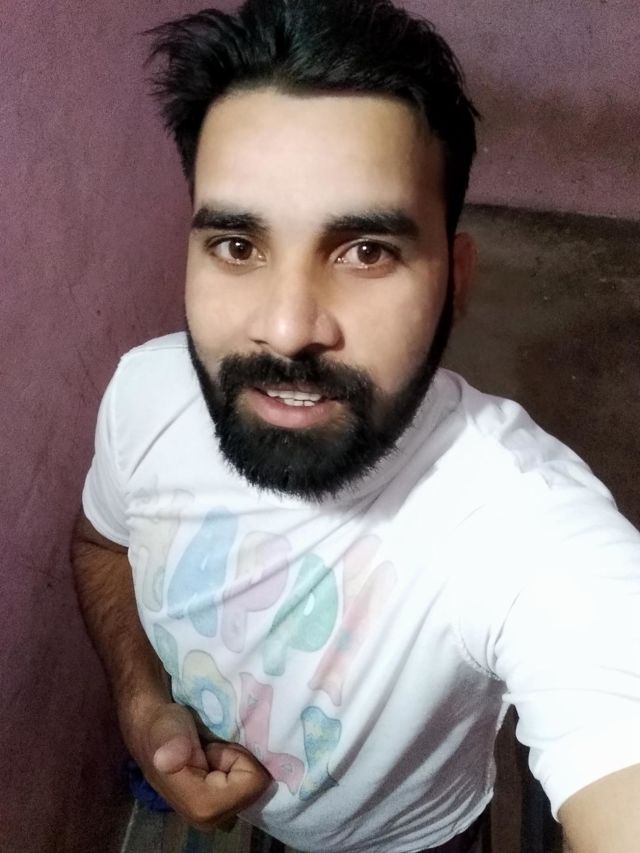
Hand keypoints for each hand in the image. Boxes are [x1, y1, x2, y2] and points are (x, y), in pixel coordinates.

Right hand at [121, 700, 271, 831]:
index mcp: (203, 809)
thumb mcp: (168, 728)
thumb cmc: (163, 729)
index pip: (253, 783)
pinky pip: (245, 789)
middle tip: (211, 751)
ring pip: (252, 788)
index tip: (211, 749)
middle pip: (255, 788)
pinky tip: (214, 763)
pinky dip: (235, 771)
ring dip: (236, 765)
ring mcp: (215, 818)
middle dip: (237, 762)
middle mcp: (211, 821)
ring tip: (210, 755)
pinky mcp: (218, 810)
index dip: (235, 757)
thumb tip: (168, 761)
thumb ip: (172, 745)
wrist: (151, 733)